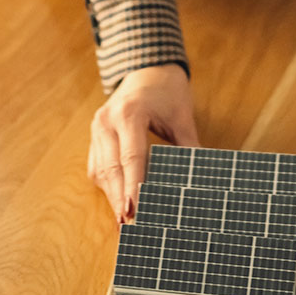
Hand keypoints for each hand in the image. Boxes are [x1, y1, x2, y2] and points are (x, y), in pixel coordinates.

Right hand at [90, 63, 198, 222]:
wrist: (147, 68)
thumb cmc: (166, 90)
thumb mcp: (182, 117)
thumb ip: (189, 148)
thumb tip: (199, 180)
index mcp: (129, 112)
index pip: (130, 156)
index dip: (132, 186)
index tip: (135, 210)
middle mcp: (107, 121)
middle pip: (110, 168)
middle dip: (119, 199)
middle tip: (128, 225)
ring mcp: (97, 128)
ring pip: (100, 170)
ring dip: (111, 197)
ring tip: (123, 222)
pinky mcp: (95, 136)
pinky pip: (97, 166)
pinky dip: (106, 186)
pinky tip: (117, 203)